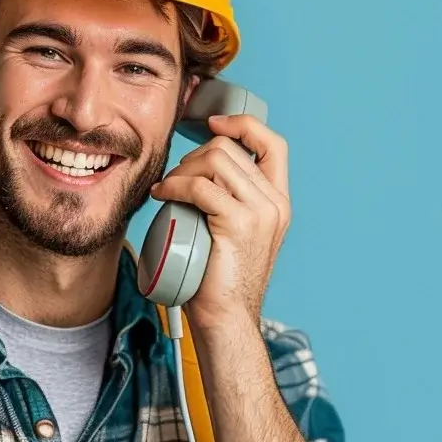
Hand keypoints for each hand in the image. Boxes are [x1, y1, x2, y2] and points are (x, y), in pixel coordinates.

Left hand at [149, 114, 291, 331]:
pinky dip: (175, 186)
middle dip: (193, 156)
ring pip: (215, 160)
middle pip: (230, 148)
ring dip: (181, 170)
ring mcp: (260, 212)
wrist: (226, 318)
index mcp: (278, 202)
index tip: (212, 123)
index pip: (272, 143)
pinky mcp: (238, 224)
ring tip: (166, 190)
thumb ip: (230, 202)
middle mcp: (275, 203)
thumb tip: (200, 172)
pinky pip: (201, 187)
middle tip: (173, 181)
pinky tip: (163, 196)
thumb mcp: (232, 232)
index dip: (242, 124)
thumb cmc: (218, 279)